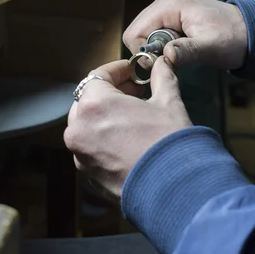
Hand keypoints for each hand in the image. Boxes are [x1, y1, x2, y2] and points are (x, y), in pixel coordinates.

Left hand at [64, 58, 192, 199]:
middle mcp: (79, 130)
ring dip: (106, 118)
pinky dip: (105, 141)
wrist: (175, 190)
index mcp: (93, 105)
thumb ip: (161, 77)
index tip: (134, 71)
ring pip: (87, 127)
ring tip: (133, 118)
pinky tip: (129, 142)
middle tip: (135, 93)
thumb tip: (162, 63)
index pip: (97, 76)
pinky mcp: (89, 177)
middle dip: (110, 94)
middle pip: (87, 101)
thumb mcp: (168, 102)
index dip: (118, 70)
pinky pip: (92, 150)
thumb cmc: (169, 143)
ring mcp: (81, 156)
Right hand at [123, 0, 247, 69]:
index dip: (143, 52)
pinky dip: (162, 45)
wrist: (251, 32)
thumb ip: (188, 51)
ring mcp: (167, 6)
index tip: (162, 64)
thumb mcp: (212, 48)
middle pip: (137, 32)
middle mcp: (164, 0)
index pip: (135, 32)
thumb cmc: (234, 38)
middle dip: (149, 51)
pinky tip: (180, 49)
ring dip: (156, 49)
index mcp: (170, 4)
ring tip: (178, 54)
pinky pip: (154, 33)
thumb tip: (166, 56)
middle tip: (172, 60)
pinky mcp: (172, 15)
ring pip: (144, 34)